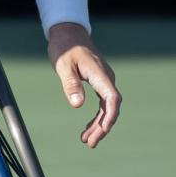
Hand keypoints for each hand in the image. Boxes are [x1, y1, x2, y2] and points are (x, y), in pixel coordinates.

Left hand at [47, 22, 120, 147]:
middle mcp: (106, 78)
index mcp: (99, 74)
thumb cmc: (65, 47)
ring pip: (107, 107)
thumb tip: (77, 105)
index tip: (102, 131)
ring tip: (87, 140)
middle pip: (110, 107)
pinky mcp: (99, 82)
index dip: (110, 116)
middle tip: (89, 143)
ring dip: (99, 124)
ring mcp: (104, 80)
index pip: (112, 99)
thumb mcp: (63, 65)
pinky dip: (97, 116)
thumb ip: (70, 84)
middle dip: (102, 127)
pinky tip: (88, 127)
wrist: (69, 33)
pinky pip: (102, 103)